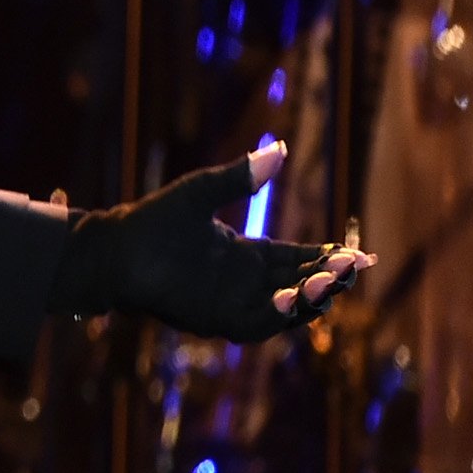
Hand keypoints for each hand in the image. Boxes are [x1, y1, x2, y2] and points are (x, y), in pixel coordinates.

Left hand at [49, 142, 372, 342]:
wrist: (113, 248)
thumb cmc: (151, 221)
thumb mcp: (202, 192)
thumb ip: (239, 177)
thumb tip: (279, 148)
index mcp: (247, 256)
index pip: (299, 260)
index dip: (329, 259)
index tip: (360, 254)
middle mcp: (244, 284)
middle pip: (301, 285)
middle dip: (329, 279)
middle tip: (353, 267)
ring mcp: (230, 303)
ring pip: (285, 309)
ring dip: (309, 299)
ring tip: (328, 282)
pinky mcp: (213, 319)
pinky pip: (254, 324)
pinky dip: (275, 315)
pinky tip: (292, 297)